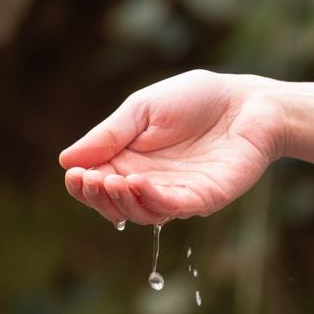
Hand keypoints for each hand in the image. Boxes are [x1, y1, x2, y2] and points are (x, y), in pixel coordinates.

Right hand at [58, 70, 283, 225]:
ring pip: (142, 212)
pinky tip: (138, 183)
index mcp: (131, 161)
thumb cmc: (196, 100)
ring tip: (112, 180)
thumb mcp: (142, 109)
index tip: (74, 173)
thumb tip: (67, 160)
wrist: (247, 101)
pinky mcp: (204, 198)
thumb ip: (110, 134)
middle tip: (90, 179)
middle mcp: (151, 183)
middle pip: (115, 204)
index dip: (82, 184)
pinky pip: (175, 208)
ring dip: (122, 201)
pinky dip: (153, 200)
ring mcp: (178, 193)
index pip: (97, 184)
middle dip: (98, 196)